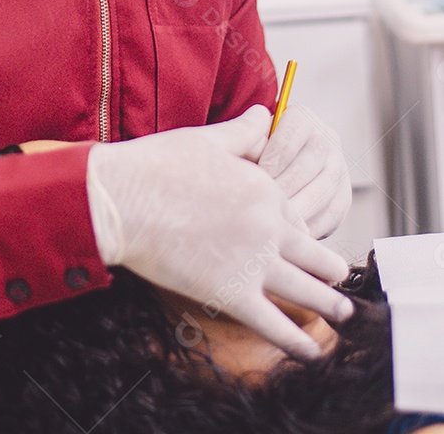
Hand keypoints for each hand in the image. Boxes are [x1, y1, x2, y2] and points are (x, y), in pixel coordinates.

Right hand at [86, 106, 353, 360]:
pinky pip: (276, 324)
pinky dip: (298, 342)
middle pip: (314, 255)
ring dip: (329, 306)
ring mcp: (254, 263)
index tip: (307, 243)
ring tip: (342, 316)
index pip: (297, 216)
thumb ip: (244, 131)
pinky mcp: (232, 294)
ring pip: (307, 291)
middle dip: (331, 272)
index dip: (303, 232)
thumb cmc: (158, 166)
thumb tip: (266, 114)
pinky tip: (312, 351)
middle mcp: (269, 228)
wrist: (124, 200)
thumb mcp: (208, 140)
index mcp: (265, 190)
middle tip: (339, 283)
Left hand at [257, 103, 351, 238]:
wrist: (277, 164)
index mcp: (301, 118)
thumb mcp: (248, 139)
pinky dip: (310, 227)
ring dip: (296, 212)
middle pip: (308, 166)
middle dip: (282, 191)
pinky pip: (331, 215)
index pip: (289, 139)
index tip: (252, 180)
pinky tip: (289, 235)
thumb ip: (246, 139)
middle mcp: (326, 138)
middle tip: (261, 209)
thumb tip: (244, 145)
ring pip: (322, 192)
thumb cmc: (254, 151)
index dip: (270, 162)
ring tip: (272, 226)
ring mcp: (339, 167)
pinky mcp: (344, 197)